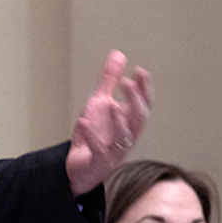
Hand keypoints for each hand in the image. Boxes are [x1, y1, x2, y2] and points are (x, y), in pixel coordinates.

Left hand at [65, 50, 151, 196]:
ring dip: (118, 120)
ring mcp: (115, 150)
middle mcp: (127, 135)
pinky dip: (92, 136)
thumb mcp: (100, 103)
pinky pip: (98, 150)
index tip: (139, 72)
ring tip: (111, 103)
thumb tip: (118, 55)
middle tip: (128, 82)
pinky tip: (83, 122)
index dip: (143, 89)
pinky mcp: (100, 162)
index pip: (143, 103)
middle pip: (138, 118)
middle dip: (135, 100)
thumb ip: (109, 81)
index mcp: (129, 121)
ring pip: (124, 136)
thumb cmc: (94, 135)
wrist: (78, 167)